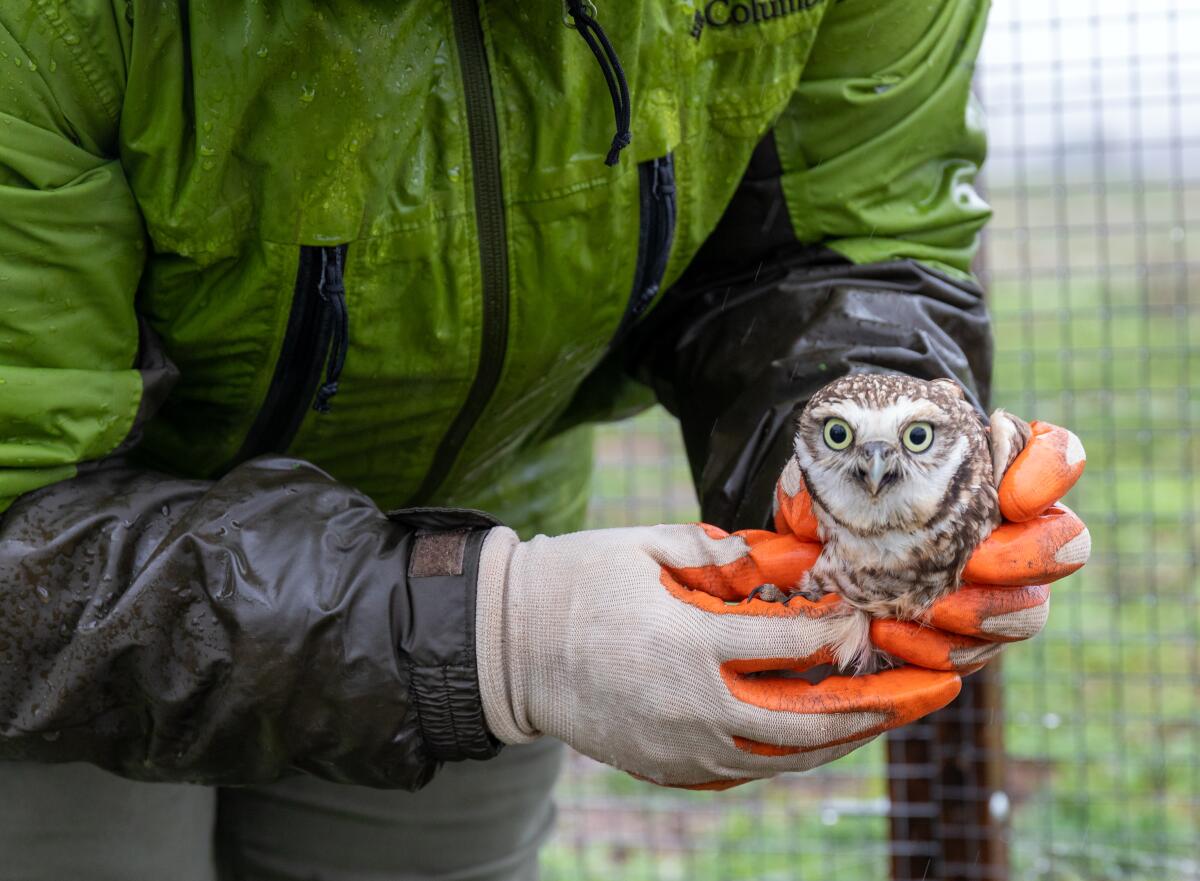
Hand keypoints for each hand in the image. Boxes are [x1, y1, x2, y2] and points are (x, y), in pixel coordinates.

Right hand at [475, 522, 960, 788]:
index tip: (869, 614)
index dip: (840, 627)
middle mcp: (692, 706)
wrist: (508, 649)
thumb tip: (783, 561)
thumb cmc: (574, 584)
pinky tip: (815, 736)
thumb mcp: (645, 547)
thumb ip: (719, 551)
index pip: (792, 644)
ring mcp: (679, 747)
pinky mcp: (665, 767)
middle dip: (873, 705)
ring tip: (883, 719)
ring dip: (839, 739)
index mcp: (688, 644)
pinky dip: (787, 754)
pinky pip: (744, 770)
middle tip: (923, 692)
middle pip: (807, 719)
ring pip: (782, 758)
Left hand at [773, 420, 1089, 672]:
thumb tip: (804, 514)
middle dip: (1026, 558)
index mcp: (990, 464)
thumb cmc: (833, 484)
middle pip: (1067, 540)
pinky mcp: (970, 633)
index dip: (1049, 473)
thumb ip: (817, 480)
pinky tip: (891, 632)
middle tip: (974, 562)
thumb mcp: (818, 470)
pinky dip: (938, 648)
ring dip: (983, 612)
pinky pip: (976, 651)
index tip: (1011, 497)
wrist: (823, 536)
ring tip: (928, 607)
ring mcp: (999, 584)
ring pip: (1031, 609)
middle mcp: (1012, 525)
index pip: (1054, 455)